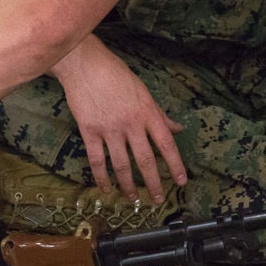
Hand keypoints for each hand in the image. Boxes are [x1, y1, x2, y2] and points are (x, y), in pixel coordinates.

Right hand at [52, 35, 186, 203]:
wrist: (84, 65)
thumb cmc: (115, 74)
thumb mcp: (143, 91)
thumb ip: (159, 114)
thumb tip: (177, 128)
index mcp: (147, 112)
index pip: (166, 144)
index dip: (175, 165)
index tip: (181, 182)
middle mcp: (131, 124)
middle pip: (145, 160)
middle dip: (153, 183)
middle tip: (157, 200)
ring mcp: (109, 129)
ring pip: (122, 165)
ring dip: (128, 185)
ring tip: (133, 199)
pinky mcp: (89, 131)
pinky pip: (97, 160)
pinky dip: (101, 177)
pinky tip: (106, 188)